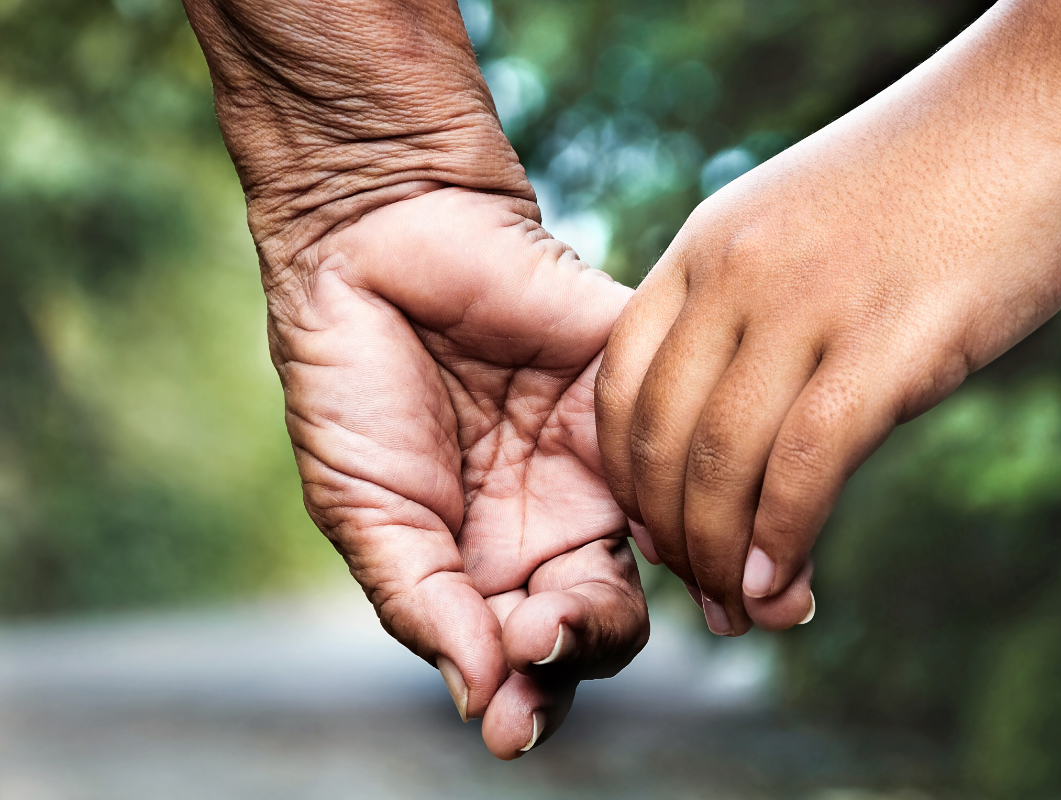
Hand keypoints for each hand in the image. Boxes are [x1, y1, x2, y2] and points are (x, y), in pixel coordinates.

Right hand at [274, 184, 644, 756]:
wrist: (373, 243)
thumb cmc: (352, 381)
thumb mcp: (361, 509)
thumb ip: (420, 602)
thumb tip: (478, 699)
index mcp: (490, 560)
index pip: (534, 651)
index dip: (532, 692)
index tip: (512, 722)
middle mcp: (558, 519)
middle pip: (605, 617)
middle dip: (577, 648)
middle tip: (537, 641)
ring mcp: (603, 456)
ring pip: (658, 551)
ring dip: (638, 593)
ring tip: (576, 607)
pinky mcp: (632, 387)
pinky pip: (681, 453)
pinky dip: (682, 498)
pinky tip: (662, 528)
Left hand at [595, 0, 1060, 634]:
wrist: (1046, 100)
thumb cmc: (932, 175)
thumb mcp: (801, 231)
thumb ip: (757, 312)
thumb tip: (752, 418)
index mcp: (704, 246)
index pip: (620, 384)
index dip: (627, 477)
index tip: (657, 532)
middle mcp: (736, 276)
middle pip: (659, 436)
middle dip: (669, 536)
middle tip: (698, 596)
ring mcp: (807, 305)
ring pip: (722, 463)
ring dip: (720, 558)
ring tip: (742, 613)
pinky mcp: (888, 341)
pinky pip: (806, 465)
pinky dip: (782, 539)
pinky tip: (783, 585)